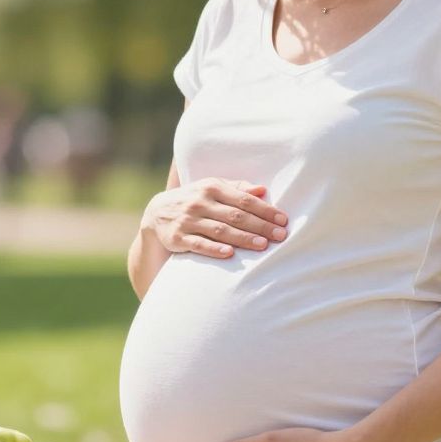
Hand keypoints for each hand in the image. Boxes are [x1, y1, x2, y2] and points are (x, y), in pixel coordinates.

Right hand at [141, 177, 287, 259]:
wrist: (157, 213)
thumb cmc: (195, 200)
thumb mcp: (212, 189)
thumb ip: (237, 189)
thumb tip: (262, 190)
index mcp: (211, 187)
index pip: (243, 199)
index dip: (265, 210)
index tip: (283, 220)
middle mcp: (199, 202)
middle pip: (235, 216)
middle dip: (260, 226)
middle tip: (280, 236)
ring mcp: (187, 220)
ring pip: (220, 230)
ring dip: (242, 238)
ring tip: (263, 245)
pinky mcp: (177, 238)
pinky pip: (198, 244)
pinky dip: (214, 249)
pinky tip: (229, 254)